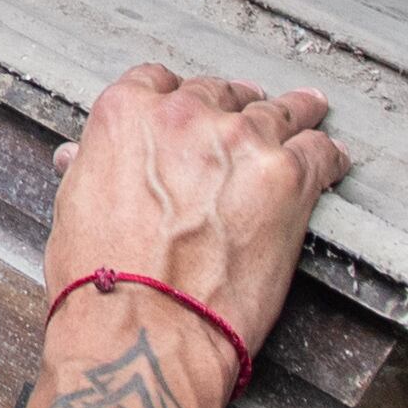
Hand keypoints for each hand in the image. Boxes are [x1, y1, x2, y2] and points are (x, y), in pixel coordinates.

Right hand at [41, 64, 349, 369]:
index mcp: (127, 114)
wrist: (145, 325)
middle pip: (222, 93)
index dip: (177, 96)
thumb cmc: (103, 279)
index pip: (158, 82)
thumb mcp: (74, 206)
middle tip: (248, 118)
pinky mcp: (288, 178)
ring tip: (308, 112)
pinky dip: (329, 156)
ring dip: (294, 114)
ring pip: (279, 112)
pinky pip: (321, 152)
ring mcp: (241, 141)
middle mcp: (185, 114)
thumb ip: (92, 167)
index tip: (190, 109)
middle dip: (235, 105)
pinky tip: (333, 158)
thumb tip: (81, 158)